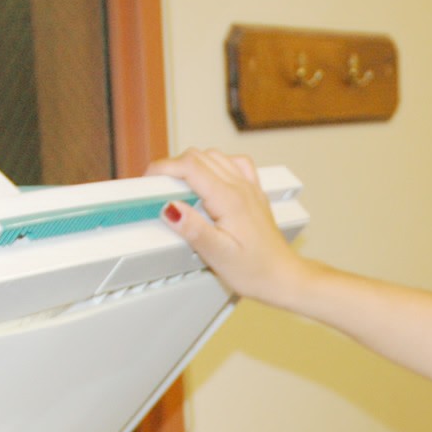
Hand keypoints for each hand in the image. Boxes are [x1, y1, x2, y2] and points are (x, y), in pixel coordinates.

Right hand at [148, 148, 313, 306]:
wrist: (282, 276)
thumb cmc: (255, 270)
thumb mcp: (218, 255)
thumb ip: (193, 229)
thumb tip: (171, 209)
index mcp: (230, 199)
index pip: (190, 166)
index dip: (164, 168)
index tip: (149, 178)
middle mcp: (241, 188)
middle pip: (200, 156)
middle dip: (174, 165)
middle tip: (158, 185)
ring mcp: (249, 188)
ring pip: (215, 156)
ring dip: (193, 163)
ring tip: (178, 184)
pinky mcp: (254, 194)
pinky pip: (234, 164)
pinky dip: (216, 164)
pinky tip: (210, 178)